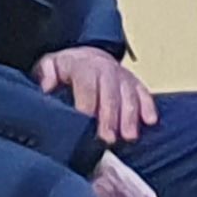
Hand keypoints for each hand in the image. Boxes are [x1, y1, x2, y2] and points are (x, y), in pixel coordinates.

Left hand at [37, 46, 155, 142]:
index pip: (87, 85)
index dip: (87, 104)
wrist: (88, 57)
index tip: (85, 121)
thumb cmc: (66, 68)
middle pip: (110, 93)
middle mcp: (106, 68)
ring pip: (130, 95)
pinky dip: (148, 107)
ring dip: (130, 116)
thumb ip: (46, 73)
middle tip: (108, 139)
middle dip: (110, 117)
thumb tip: (47, 86)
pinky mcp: (135, 83)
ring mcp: (123, 76)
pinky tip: (150, 121)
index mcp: (83, 65)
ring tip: (129, 136)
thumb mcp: (49, 65)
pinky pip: (144, 93)